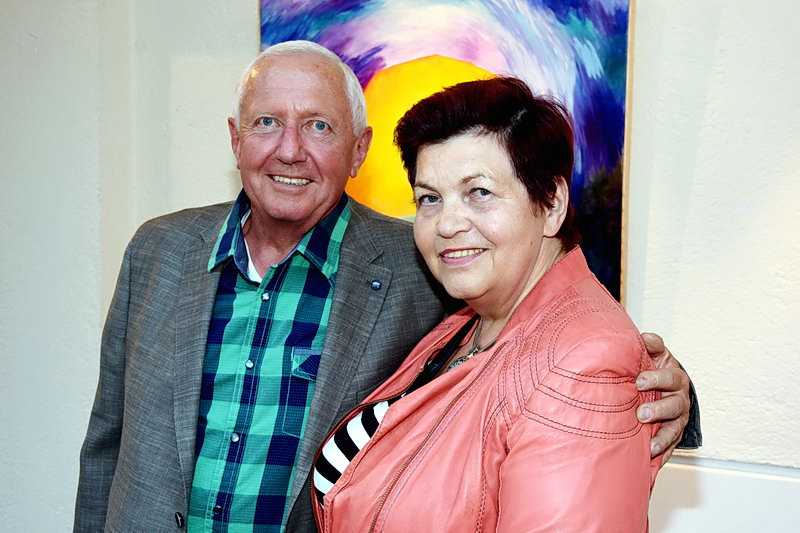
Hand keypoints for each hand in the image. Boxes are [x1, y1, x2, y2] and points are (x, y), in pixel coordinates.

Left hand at [635, 332, 690, 465]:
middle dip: (658, 410)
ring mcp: (677, 418)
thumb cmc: (656, 369)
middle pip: (674, 405)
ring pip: (674, 428)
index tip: (638, 381)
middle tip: (641, 414)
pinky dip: (663, 454)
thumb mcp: (655, 354)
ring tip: (649, 445)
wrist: (666, 387)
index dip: (655, 379)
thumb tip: (643, 337)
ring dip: (662, 437)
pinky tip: (652, 460)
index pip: (668, 377)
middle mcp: (679, 399)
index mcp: (674, 377)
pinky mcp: (673, 435)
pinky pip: (671, 446)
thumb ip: (650, 345)